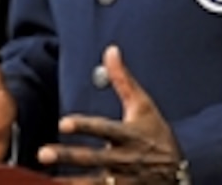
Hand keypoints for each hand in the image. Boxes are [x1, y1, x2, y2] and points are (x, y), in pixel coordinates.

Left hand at [39, 45, 182, 184]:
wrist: (178, 172)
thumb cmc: (156, 135)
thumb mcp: (143, 105)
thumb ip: (123, 80)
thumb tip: (110, 51)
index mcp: (129, 135)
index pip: (104, 129)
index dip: (84, 127)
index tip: (63, 123)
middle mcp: (124, 160)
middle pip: (93, 158)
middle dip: (68, 156)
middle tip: (43, 153)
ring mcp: (123, 182)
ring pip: (93, 184)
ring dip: (70, 182)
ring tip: (48, 180)